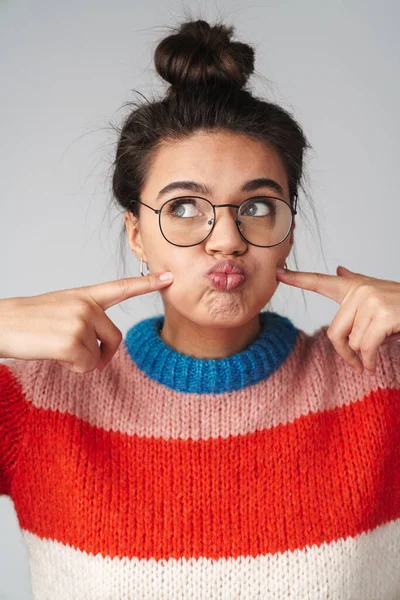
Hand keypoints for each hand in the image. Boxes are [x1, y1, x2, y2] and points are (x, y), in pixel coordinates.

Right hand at [0, 271, 173, 372]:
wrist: (0, 324)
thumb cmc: (29, 321)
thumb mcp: (61, 309)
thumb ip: (86, 317)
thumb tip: (100, 346)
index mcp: (84, 296)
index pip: (121, 288)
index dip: (147, 284)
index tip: (170, 277)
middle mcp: (86, 305)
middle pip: (115, 338)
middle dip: (101, 353)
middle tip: (78, 355)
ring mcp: (80, 321)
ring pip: (98, 355)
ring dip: (81, 361)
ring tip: (57, 347)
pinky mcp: (72, 341)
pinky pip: (87, 366)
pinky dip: (74, 368)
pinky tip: (55, 355)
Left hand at [276, 265, 399, 374]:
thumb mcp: (379, 292)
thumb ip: (356, 283)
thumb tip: (339, 269)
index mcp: (354, 286)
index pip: (321, 281)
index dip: (298, 279)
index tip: (278, 273)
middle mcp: (360, 290)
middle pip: (335, 332)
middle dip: (345, 354)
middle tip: (356, 364)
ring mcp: (371, 300)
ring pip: (353, 343)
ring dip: (364, 356)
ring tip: (376, 353)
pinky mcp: (383, 314)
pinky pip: (365, 347)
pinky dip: (369, 360)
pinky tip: (373, 364)